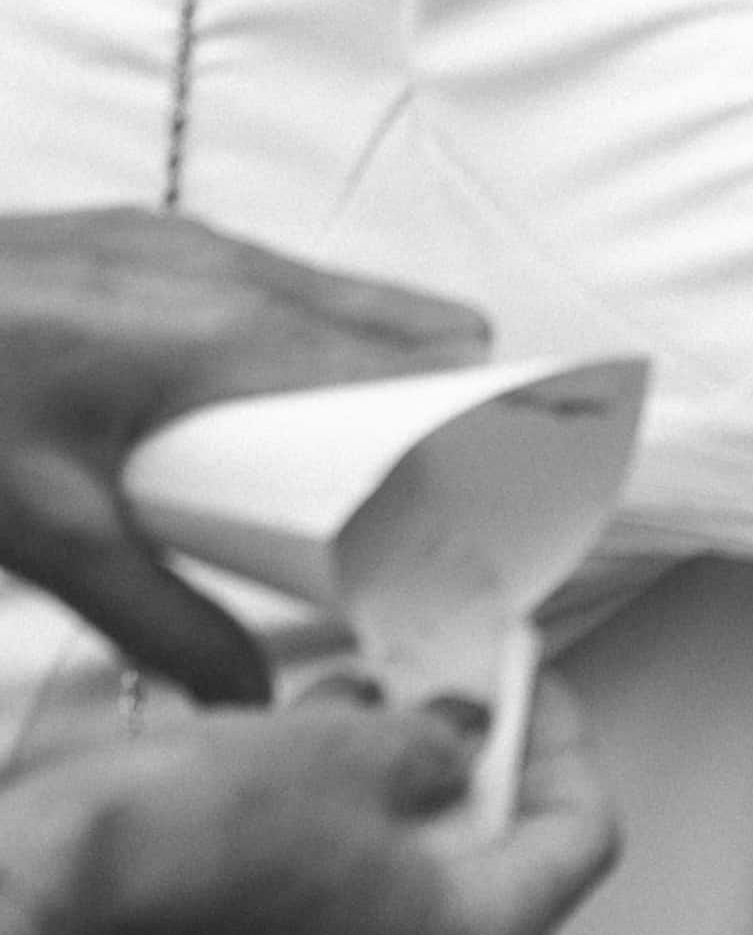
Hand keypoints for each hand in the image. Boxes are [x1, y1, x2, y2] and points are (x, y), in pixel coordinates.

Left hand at [0, 211, 496, 702]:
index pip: (427, 360)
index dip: (497, 418)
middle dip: (445, 403)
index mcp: (227, 332)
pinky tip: (231, 413)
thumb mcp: (42, 536)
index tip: (523, 481)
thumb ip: (155, 618)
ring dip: (366, 370)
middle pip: (409, 320)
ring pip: (338, 296)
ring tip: (336, 464)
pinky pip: (262, 285)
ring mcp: (175, 242)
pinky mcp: (130, 240)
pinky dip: (290, 343)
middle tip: (431, 494)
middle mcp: (221, 268)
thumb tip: (245, 693)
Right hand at [0, 683, 619, 934]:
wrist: (29, 906)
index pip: (579, 840)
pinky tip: (286, 771)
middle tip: (444, 690)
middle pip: (494, 870)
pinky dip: (329, 840)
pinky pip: (328, 917)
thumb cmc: (180, 849)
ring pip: (403, 891)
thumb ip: (435, 740)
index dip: (560, 742)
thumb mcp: (349, 750)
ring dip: (391, 795)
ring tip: (349, 709)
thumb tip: (458, 736)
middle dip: (471, 766)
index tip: (527, 685)